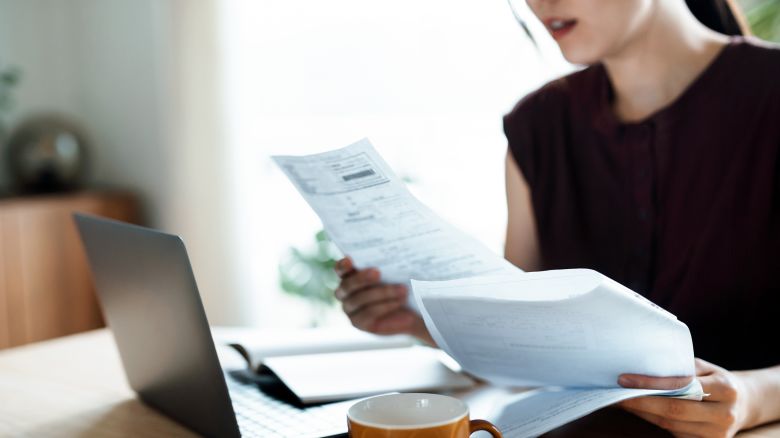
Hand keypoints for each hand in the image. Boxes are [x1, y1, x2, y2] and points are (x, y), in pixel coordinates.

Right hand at [334, 257, 433, 343]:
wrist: (412, 310)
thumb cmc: (401, 283)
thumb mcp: (395, 271)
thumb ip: (387, 263)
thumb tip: (393, 251)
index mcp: (349, 275)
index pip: (341, 269)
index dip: (343, 265)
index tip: (350, 260)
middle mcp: (345, 292)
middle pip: (347, 285)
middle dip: (362, 278)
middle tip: (378, 272)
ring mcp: (350, 309)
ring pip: (359, 300)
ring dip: (382, 293)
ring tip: (402, 289)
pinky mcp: (359, 323)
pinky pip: (368, 314)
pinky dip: (385, 306)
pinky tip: (399, 301)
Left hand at [618, 358, 751, 437]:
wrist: (742, 404)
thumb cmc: (715, 380)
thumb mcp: (704, 367)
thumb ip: (680, 368)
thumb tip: (642, 367)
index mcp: (725, 389)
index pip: (682, 386)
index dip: (651, 385)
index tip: (624, 379)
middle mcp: (723, 414)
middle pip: (674, 411)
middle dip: (640, 402)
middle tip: (614, 393)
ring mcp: (716, 434)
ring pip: (670, 425)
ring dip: (643, 413)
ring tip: (621, 401)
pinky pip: (673, 433)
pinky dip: (653, 421)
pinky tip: (638, 411)